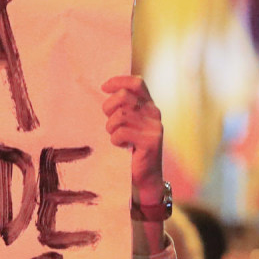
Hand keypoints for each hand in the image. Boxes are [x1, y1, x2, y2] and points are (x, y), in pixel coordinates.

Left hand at [101, 75, 163, 195]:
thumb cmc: (131, 149)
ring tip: (115, 137)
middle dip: (109, 107)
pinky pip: (121, 132)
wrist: (144, 177)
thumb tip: (105, 90)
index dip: (119, 81)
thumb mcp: (127, 124)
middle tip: (108, 121)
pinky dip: (115, 140)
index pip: (137, 83)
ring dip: (110, 128)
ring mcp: (154, 127)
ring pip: (120, 116)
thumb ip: (123, 109)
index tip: (104, 87)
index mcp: (149, 106)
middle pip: (124, 97)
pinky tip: (121, 146)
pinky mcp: (150, 141)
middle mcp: (154, 113)